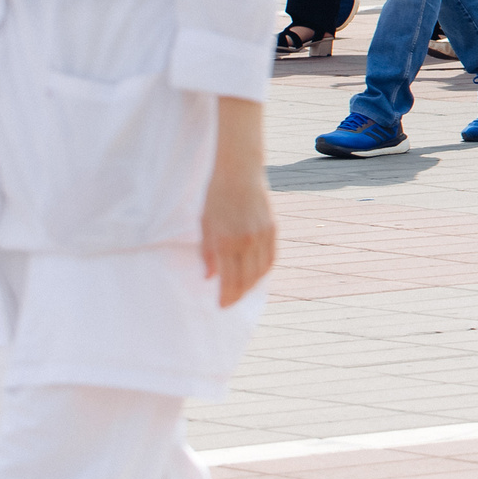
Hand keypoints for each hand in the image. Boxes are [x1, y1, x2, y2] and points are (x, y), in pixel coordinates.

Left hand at [201, 100, 274, 308]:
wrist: (239, 171)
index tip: (221, 306)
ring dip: (253, 284)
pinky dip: (265, 269)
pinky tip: (258, 273)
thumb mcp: (205, 225)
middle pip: (247, 279)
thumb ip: (207, 253)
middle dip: (239, 294)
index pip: (230, 280)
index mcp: (228, 242)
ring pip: (262, 270)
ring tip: (243, 291)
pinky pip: (271, 256)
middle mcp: (248, 241)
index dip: (227, 296)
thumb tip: (210, 277)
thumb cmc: (216, 197)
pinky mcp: (272, 227)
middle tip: (231, 303)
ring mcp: (263, 234)